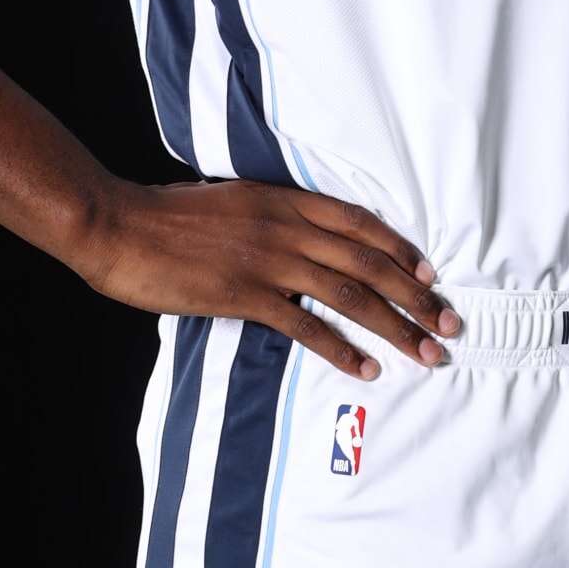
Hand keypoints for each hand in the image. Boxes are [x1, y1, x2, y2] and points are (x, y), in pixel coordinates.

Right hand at [76, 177, 459, 379]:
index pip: (360, 223)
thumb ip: (272, 216)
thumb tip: (303, 240)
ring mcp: (268, 259)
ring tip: (425, 351)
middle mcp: (286, 225)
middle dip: (416, 296)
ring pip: (351, 294)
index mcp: (284, 198)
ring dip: (395, 326)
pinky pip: (306, 324)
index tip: (430, 274)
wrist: (119, 225)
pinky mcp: (245, 293)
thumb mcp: (233, 201)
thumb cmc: (168, 215)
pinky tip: (364, 369)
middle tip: (449, 325)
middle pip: (369, 262)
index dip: (400, 249)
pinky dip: (341, 349)